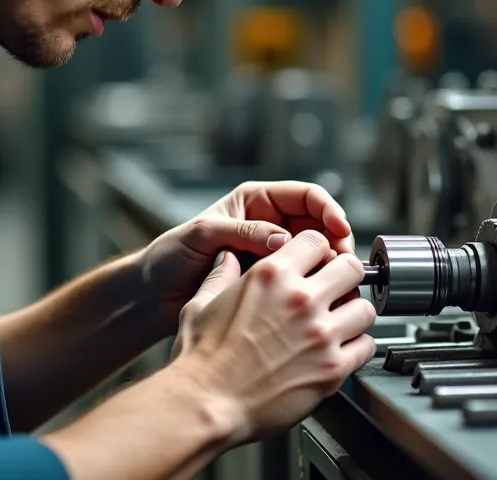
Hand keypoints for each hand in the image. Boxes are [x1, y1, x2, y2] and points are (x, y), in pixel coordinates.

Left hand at [141, 181, 353, 332]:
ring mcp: (272, 256)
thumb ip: (242, 232)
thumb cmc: (170, 257)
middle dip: (335, 243)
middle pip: (319, 227)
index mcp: (257, 203)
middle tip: (342, 264)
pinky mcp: (270, 284)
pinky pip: (301, 281)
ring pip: (316, 256)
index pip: (306, 197)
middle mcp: (269, 226)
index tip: (340, 230)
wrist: (154, 295)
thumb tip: (283, 239)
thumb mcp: (203, 235)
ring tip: (331, 283)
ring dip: (328, 268)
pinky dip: (313, 288)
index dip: (328, 211)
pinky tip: (317, 298)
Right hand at [167, 230, 377, 444]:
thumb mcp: (201, 303)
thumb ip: (220, 275)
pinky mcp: (332, 369)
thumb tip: (226, 259)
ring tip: (340, 323)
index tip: (318, 263)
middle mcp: (301, 299)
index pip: (317, 241)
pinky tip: (342, 350)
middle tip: (337, 290)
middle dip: (345, 277)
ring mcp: (321, 334)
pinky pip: (367, 346)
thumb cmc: (201, 359)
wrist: (206, 404)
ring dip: (354, 314)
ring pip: (365, 308)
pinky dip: (358, 347)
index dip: (319, 252)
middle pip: (352, 268)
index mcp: (271, 276)